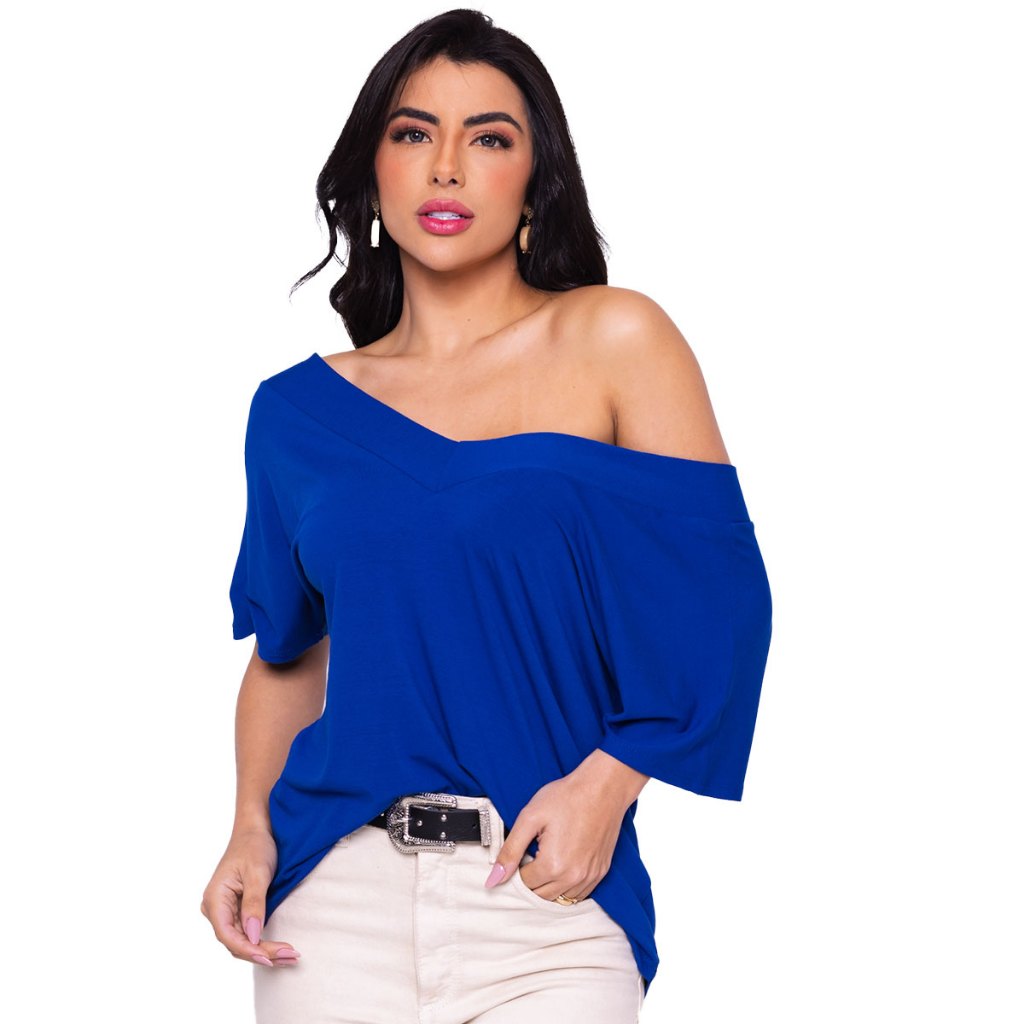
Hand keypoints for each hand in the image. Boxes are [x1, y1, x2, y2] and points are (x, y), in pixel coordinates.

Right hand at [200, 826, 300, 966]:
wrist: (255, 830)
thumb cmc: (254, 846)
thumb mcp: (257, 872)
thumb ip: (254, 904)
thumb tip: (253, 936)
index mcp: (214, 899)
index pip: (227, 934)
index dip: (248, 949)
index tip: (270, 957)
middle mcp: (215, 909)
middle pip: (236, 941)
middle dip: (262, 952)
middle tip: (291, 956)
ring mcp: (224, 911)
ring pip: (242, 940)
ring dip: (265, 950)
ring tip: (290, 957)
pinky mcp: (235, 911)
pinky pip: (246, 932)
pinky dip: (263, 941)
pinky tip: (280, 948)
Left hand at [484, 765, 633, 901]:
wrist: (603, 786)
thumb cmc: (568, 796)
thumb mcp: (530, 818)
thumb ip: (510, 851)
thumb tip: (494, 879)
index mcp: (553, 865)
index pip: (523, 884)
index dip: (516, 869)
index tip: (520, 851)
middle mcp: (573, 877)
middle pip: (540, 896)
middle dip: (530, 880)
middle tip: (530, 853)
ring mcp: (590, 877)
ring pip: (560, 899)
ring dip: (548, 885)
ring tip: (546, 857)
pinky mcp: (600, 872)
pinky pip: (578, 894)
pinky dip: (566, 886)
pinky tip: (562, 865)